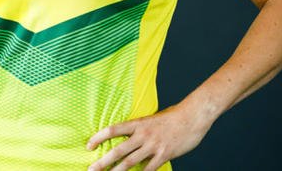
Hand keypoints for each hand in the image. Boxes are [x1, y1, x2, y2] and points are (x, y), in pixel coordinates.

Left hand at [86, 103, 211, 170]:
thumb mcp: (151, 119)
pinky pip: (149, 168)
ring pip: (130, 162)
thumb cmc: (172, 117)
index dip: (98, 137)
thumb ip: (139, 129)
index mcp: (137, 123)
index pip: (112, 130)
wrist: (192, 116)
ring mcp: (153, 146)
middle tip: (91, 169)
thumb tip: (128, 137)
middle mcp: (143, 135)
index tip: (88, 146)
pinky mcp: (165, 155)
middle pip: (118, 150)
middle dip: (103, 162)